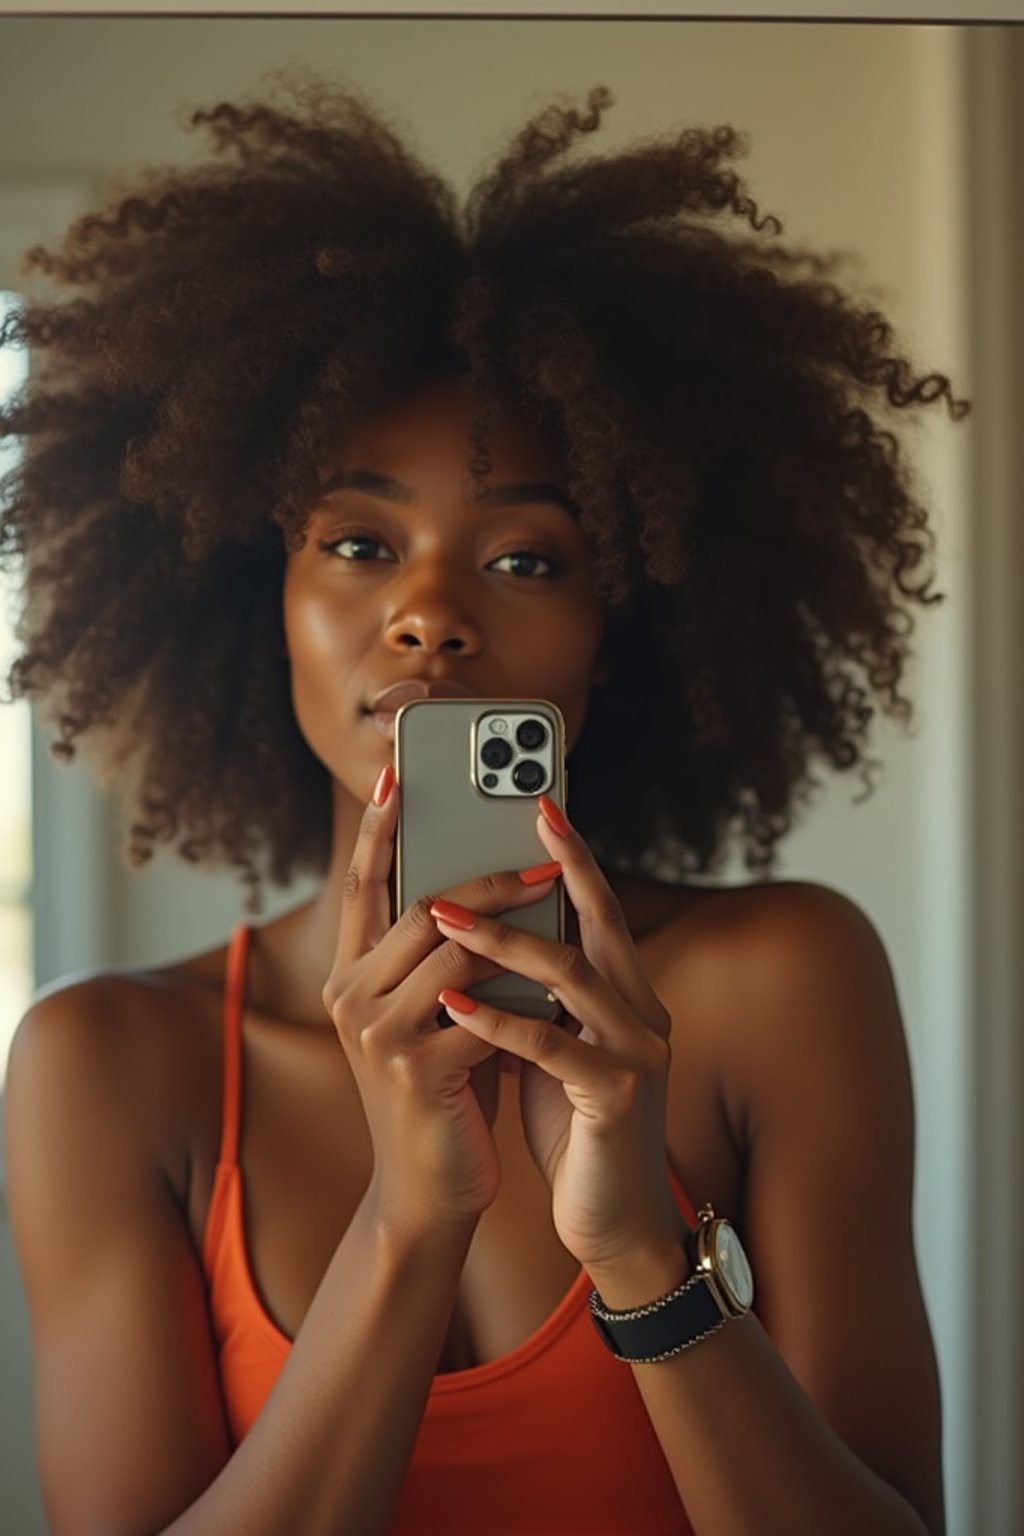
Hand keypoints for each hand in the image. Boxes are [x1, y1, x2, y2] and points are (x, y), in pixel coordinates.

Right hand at [320, 768, 560, 1236]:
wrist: (428, 1188)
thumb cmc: (442, 1088)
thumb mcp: (435, 1012)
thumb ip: (446, 955)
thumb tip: (498, 883)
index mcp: (347, 976)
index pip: (359, 885)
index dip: (376, 828)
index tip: (397, 772)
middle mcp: (348, 997)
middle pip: (419, 907)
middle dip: (483, 872)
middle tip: (539, 847)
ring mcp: (376, 1034)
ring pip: (452, 950)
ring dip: (512, 920)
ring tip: (555, 891)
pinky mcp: (415, 1071)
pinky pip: (480, 1008)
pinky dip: (521, 987)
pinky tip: (556, 974)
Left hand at [432, 797, 682, 1274]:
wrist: (614, 1222)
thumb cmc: (575, 1126)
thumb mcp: (554, 1045)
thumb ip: (537, 994)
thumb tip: (480, 934)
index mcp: (628, 994)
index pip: (601, 908)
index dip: (574, 854)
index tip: (541, 803)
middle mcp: (643, 1012)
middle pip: (600, 920)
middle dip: (557, 865)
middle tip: (511, 819)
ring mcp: (636, 1054)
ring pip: (571, 975)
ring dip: (503, 940)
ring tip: (441, 914)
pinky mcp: (616, 1098)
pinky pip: (551, 1047)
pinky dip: (499, 1020)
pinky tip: (453, 1003)